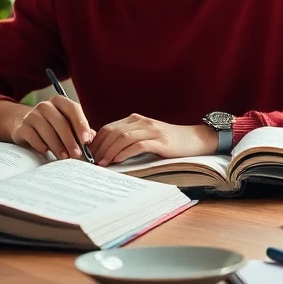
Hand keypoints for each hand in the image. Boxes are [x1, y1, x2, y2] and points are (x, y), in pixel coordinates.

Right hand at [10, 96, 93, 159]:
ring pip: (47, 131)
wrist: (25, 125)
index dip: (81, 124)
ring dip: (57, 146)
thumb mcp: (66, 124)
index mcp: (60, 102)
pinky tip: (46, 152)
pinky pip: (33, 137)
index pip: (73, 109)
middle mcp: (45, 105)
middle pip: (60, 122)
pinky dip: (41, 145)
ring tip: (64, 157)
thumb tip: (92, 139)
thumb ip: (80, 130)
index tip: (86, 141)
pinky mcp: (22, 127)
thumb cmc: (52, 126)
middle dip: (70, 140)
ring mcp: (32, 115)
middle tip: (77, 155)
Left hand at [89, 114, 217, 165]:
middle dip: (99, 147)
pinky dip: (125, 153)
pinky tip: (117, 161)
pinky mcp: (160, 141)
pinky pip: (138, 145)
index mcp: (135, 120)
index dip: (96, 141)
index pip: (109, 128)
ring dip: (109, 151)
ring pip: (123, 138)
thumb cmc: (169, 141)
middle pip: (112, 132)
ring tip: (101, 163)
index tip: (87, 155)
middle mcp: (141, 122)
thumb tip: (106, 152)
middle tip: (90, 161)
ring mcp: (151, 130)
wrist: (195, 138)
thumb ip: (129, 139)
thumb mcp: (146, 136)